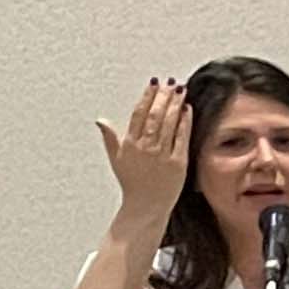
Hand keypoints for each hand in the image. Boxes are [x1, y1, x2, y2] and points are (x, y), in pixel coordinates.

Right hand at [97, 78, 191, 224]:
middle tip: (170, 82)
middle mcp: (145, 147)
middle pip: (155, 115)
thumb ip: (110, 138)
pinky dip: (185, 122)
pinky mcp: (178, 163)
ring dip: (175, 105)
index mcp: (130, 144)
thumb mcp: (116, 159)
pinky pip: (182, 138)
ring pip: (168, 123)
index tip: (154, 83)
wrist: (146, 206)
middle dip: (163, 96)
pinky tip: (188, 110)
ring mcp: (162, 155)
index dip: (147, 96)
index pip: (139, 114)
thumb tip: (100, 121)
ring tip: (180, 90)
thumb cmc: (133, 184)